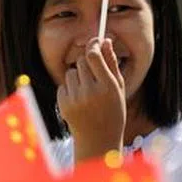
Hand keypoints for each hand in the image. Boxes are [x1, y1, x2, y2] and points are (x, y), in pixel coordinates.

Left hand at [57, 38, 126, 161]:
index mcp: (108, 87)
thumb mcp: (118, 89)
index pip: (93, 55)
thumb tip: (106, 40)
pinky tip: (79, 101)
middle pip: (82, 61)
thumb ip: (112, 63)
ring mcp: (75, 99)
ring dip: (78, 77)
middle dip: (87, 62)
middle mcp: (91, 92)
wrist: (99, 140)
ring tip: (87, 92)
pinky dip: (70, 89)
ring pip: (71, 72)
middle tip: (94, 73)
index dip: (93, 45)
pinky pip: (63, 85)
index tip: (95, 43)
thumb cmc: (113, 111)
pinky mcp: (64, 105)